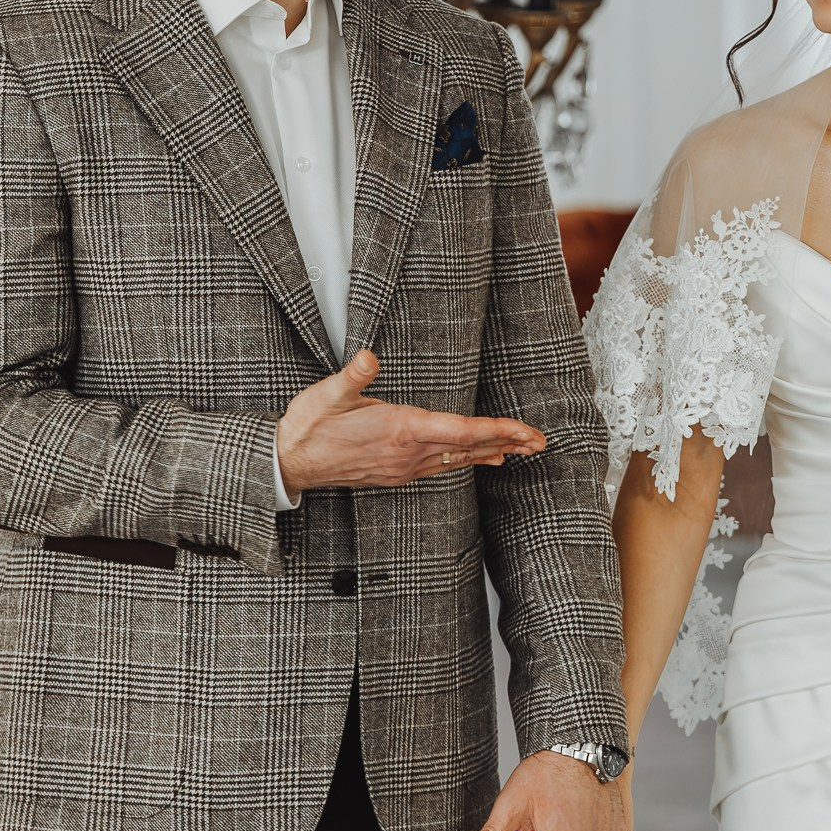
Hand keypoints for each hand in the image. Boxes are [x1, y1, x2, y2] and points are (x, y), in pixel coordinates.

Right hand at [275, 349, 544, 495]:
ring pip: (458, 459)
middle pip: (469, 447)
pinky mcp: (395, 473)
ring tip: (519, 451)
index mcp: (401, 430)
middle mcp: (408, 453)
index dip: (498, 430)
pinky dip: (465, 460)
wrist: (290, 462)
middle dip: (507, 443)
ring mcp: (403, 467)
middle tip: (540, 443)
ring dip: (490, 452)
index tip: (526, 432)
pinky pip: (441, 467)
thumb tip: (368, 358)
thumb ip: (352, 376)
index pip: (461, 431)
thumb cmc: (309, 425)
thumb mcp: (328, 394)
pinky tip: (477, 459)